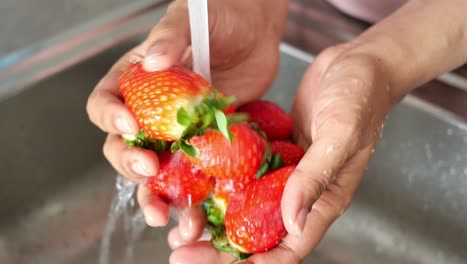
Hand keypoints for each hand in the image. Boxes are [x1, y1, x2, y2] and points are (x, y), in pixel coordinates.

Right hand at [86, 0, 286, 244]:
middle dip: (129, 164)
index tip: (132, 127)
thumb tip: (151, 62)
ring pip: (154, 171)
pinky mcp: (204, 146)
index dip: (110, 119)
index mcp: (134, 80)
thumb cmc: (219, 16)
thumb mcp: (190, 17)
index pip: (104, 103)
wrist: (256, 33)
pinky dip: (191, 197)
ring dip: (154, 196)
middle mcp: (150, 111)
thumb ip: (170, 36)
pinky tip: (197, 213)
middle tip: (149, 169)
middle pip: (121, 147)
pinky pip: (192, 176)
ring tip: (162, 215)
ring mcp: (177, 132)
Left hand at [169, 45, 396, 262]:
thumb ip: (316, 178)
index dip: (256, 263)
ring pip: (247, 205)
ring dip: (217, 219)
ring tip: (183, 224)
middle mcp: (300, 191)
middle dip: (222, 248)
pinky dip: (222, 180)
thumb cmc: (361, 97)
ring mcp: (284, 171)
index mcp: (324, 198)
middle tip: (184, 251)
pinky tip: (196, 182)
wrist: (356, 63)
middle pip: (259, 232)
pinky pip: (244, 171)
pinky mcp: (273, 150)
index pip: (290, 245)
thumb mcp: (341, 135)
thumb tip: (293, 225)